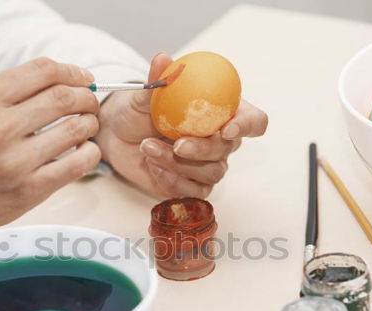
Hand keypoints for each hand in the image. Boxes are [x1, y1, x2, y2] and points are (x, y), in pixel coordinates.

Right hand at [0, 58, 100, 257]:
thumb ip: (10, 95)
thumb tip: (62, 82)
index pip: (43, 71)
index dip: (72, 71)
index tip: (83, 79)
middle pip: (64, 97)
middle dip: (86, 97)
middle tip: (89, 103)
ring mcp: (15, 161)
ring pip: (76, 128)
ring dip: (90, 123)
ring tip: (87, 126)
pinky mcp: (30, 190)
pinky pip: (78, 164)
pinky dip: (90, 152)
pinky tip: (84, 150)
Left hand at [94, 52, 267, 198]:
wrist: (117, 138)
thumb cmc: (137, 112)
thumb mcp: (144, 95)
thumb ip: (157, 81)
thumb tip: (162, 59)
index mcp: (222, 112)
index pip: (254, 120)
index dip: (247, 126)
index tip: (226, 129)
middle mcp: (220, 140)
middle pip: (229, 149)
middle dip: (203, 148)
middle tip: (177, 145)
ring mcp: (208, 164)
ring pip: (212, 172)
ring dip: (178, 163)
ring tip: (148, 148)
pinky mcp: (193, 185)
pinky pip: (195, 191)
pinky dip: (172, 180)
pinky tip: (153, 166)